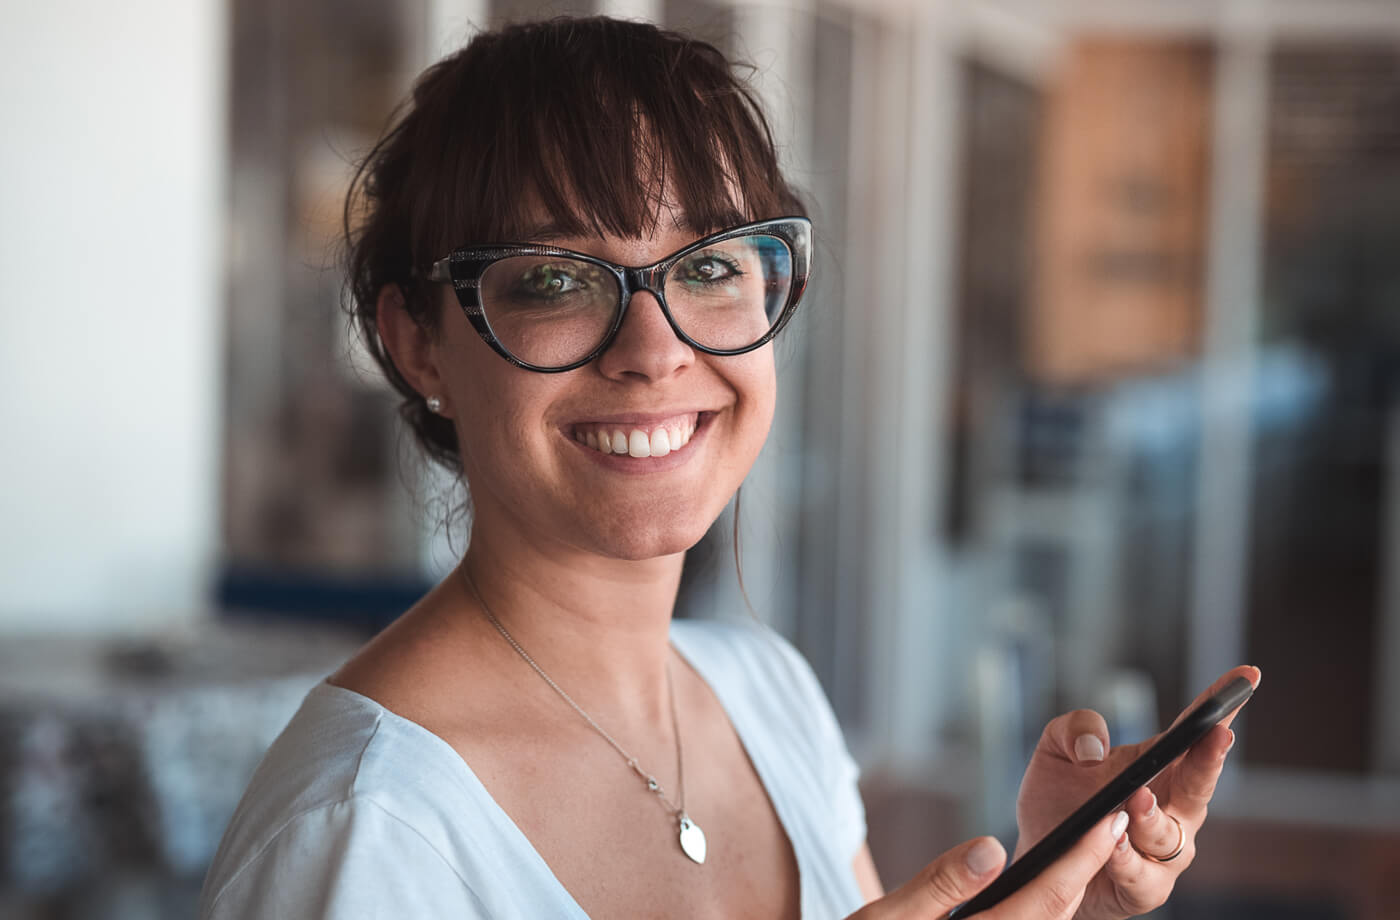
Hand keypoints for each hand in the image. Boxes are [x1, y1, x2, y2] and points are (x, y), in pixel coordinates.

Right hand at [845, 811, 1127, 918]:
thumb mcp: (881, 919)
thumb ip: (937, 884)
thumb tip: (992, 847)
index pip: (1046, 895)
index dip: (1082, 857)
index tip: (1109, 821)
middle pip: (1058, 912)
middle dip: (1088, 868)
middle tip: (1114, 822)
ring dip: (1071, 888)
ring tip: (1089, 846)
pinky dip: (1045, 906)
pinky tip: (1048, 885)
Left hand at [1014, 666, 1260, 919]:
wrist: (1036, 858)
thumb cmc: (1056, 800)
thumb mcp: (1054, 750)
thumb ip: (1073, 728)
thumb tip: (1095, 747)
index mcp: (1158, 767)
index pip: (1194, 732)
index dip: (1222, 704)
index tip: (1246, 675)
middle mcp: (1172, 808)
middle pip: (1200, 781)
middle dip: (1211, 757)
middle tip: (1217, 732)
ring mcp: (1162, 851)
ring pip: (1172, 834)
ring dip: (1154, 816)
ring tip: (1135, 799)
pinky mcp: (1143, 887)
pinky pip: (1143, 876)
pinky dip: (1127, 859)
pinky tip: (1113, 843)